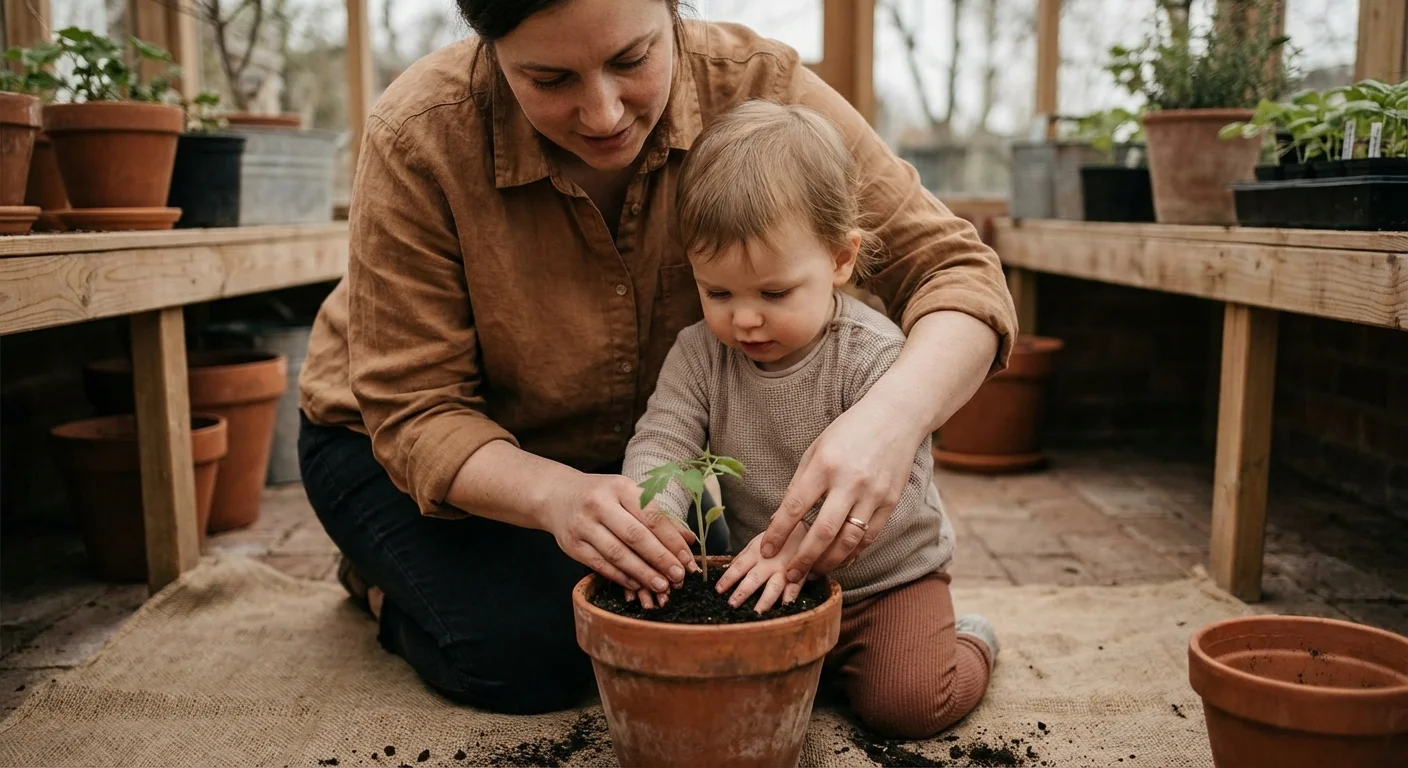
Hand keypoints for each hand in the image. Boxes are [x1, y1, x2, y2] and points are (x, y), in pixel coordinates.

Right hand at [545, 474, 699, 592]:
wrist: (557, 496)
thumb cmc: (602, 496)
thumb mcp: (629, 495)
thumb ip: (658, 516)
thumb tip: (689, 540)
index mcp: (620, 488)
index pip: (652, 517)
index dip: (672, 541)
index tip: (687, 560)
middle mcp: (600, 504)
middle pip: (635, 536)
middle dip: (660, 559)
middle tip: (678, 577)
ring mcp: (583, 525)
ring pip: (618, 554)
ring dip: (643, 573)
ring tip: (662, 586)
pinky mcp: (573, 545)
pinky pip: (601, 565)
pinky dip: (622, 577)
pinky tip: (638, 584)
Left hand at [714, 524, 807, 612]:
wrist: (804, 528)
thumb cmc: (776, 538)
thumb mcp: (757, 542)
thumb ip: (743, 556)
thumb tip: (727, 569)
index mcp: (756, 552)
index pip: (739, 566)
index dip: (728, 578)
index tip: (718, 589)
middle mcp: (769, 562)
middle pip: (754, 578)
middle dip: (743, 591)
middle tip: (732, 604)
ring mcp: (784, 569)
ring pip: (774, 586)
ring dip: (765, 600)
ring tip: (757, 612)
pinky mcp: (799, 574)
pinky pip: (795, 587)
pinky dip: (790, 597)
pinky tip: (785, 607)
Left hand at [759, 395, 919, 581]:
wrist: (895, 418)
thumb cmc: (849, 432)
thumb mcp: (816, 449)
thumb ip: (800, 483)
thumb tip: (782, 518)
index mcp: (824, 465)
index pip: (794, 507)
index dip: (777, 534)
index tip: (766, 551)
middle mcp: (849, 482)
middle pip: (822, 532)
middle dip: (803, 559)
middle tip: (790, 575)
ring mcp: (873, 493)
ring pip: (848, 540)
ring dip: (829, 562)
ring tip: (814, 571)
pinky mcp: (890, 502)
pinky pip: (870, 536)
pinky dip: (854, 553)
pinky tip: (841, 560)